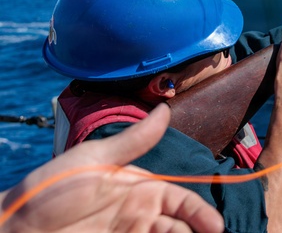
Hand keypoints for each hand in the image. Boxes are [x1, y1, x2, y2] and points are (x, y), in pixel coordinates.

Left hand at [0, 104, 222, 232]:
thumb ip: (133, 141)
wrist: (13, 228)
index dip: (200, 214)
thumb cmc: (49, 190)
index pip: (181, 202)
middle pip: (180, 227)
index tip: (215, 227)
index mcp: (140, 190)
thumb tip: (165, 108)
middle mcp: (139, 217)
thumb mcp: (94, 161)